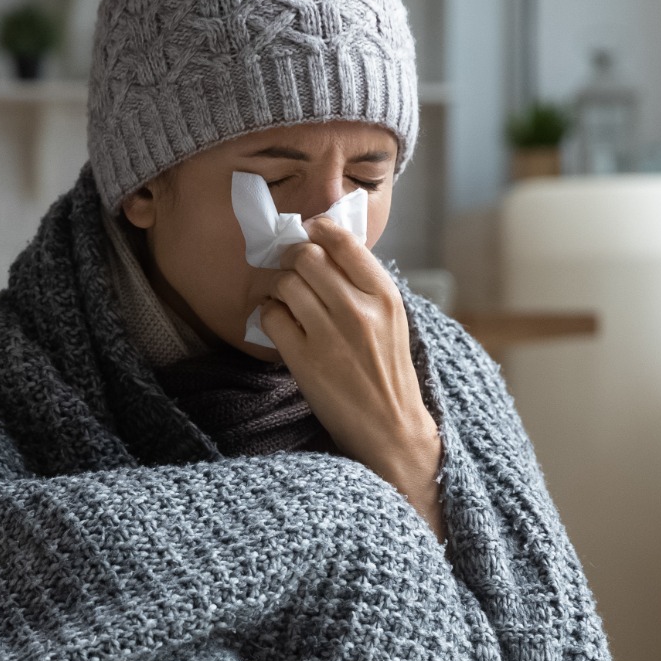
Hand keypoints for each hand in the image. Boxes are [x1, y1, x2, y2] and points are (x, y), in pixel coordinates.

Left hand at [257, 221, 444, 534]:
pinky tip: (281, 324)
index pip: (342, 241)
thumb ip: (364, 283)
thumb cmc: (388, 371)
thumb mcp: (391, 319)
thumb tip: (326, 244)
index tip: (309, 233)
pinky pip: (271, 316)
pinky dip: (269, 315)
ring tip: (288, 301)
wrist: (391, 429)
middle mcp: (358, 310)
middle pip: (306, 256)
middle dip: (292, 258)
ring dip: (280, 288)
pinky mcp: (304, 359)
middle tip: (291, 268)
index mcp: (384, 295)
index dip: (318, 230)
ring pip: (285, 283)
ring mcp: (329, 335)